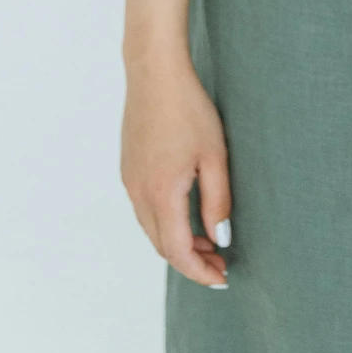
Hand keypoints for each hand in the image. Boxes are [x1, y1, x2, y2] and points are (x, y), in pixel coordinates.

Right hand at [121, 55, 232, 287]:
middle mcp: (139, 194)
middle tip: (221, 264)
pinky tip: (187, 215)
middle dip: (191, 262)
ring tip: (209, 243)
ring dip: (178, 243)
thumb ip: (217, 201)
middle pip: (162, 246)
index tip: (222, 279)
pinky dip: (166, 223)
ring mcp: (129, 182)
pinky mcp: (128, 170)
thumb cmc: (188, 109)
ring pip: (152, 230)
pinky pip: (145, 210)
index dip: (200, 271)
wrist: (154, 73)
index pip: (177, 252)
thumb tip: (220, 239)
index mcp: (161, 194)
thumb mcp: (214, 156)